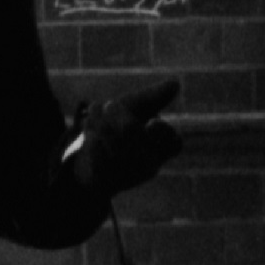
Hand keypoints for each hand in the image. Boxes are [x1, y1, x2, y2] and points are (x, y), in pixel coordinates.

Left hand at [69, 79, 181, 197]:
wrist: (90, 152)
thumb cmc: (119, 124)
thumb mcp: (136, 106)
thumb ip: (154, 97)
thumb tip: (175, 83)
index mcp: (162, 147)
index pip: (173, 144)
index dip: (164, 135)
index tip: (152, 122)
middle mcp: (148, 164)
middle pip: (140, 144)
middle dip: (123, 121)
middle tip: (111, 103)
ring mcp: (127, 176)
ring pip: (120, 154)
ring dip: (105, 128)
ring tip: (93, 109)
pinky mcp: (106, 181)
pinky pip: (101, 164)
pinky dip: (94, 144)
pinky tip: (88, 132)